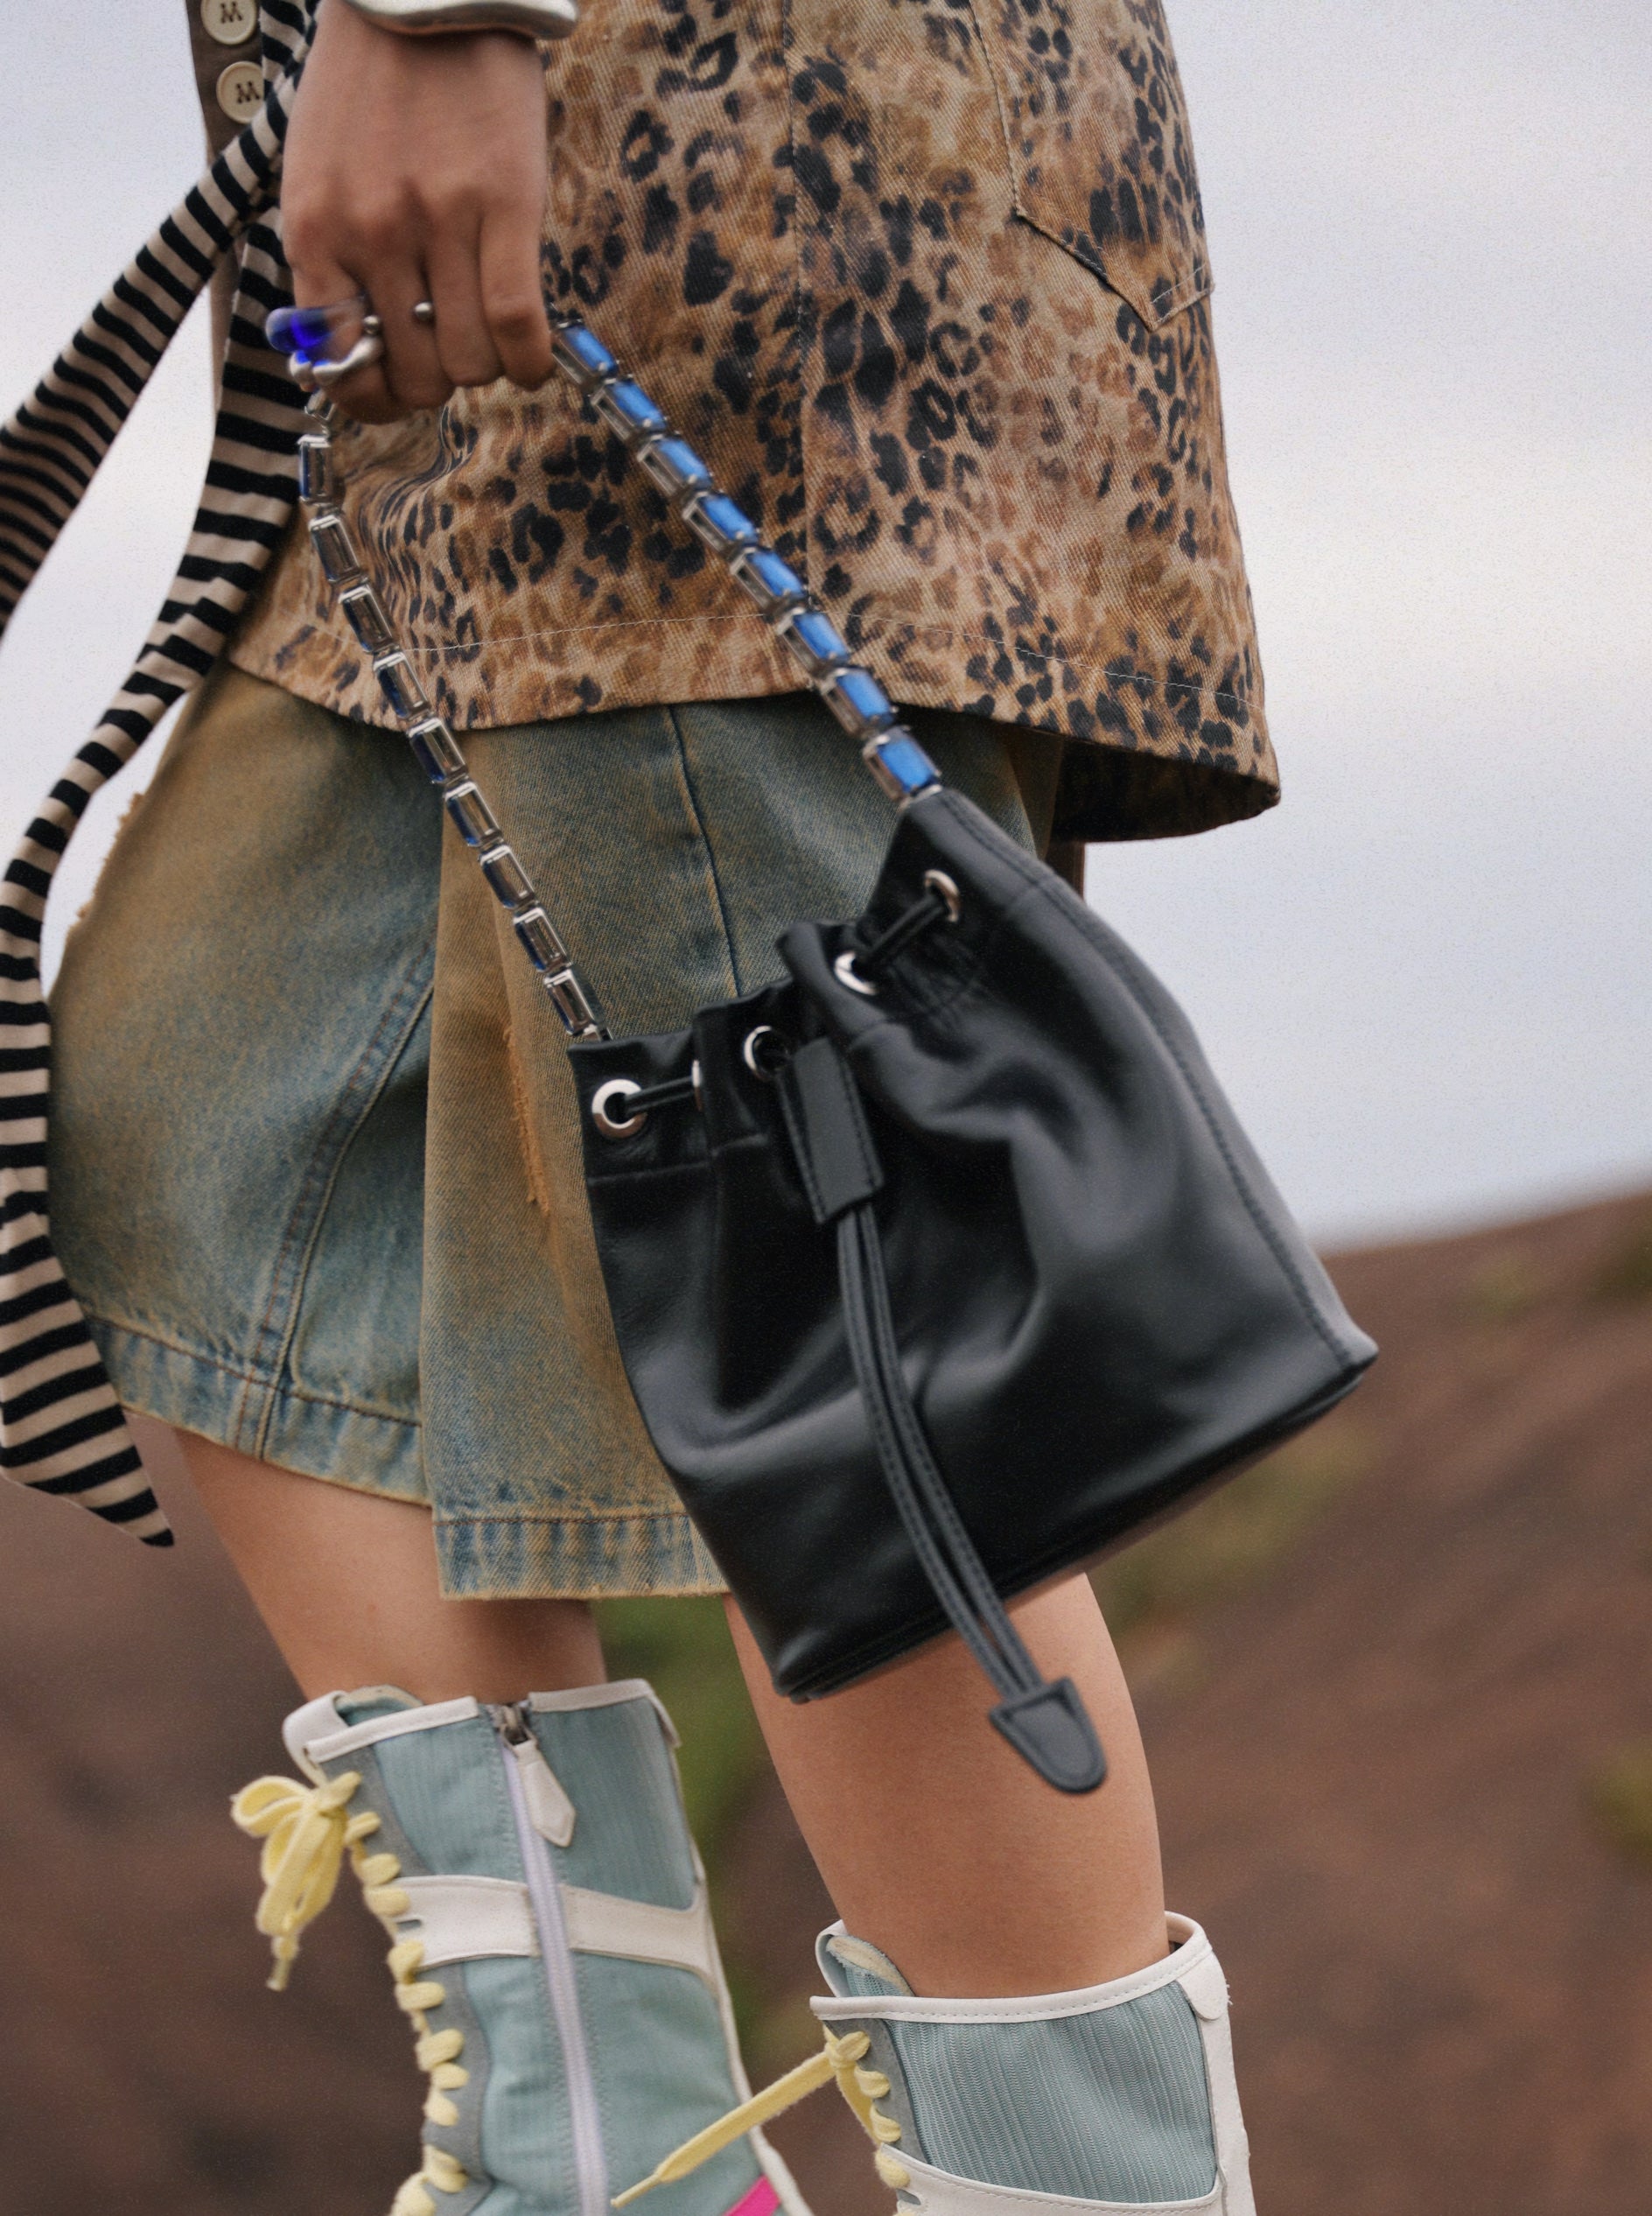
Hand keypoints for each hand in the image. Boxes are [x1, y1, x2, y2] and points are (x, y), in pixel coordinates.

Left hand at [281, 0, 553, 422]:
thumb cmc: (370, 84)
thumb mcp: (317, 171)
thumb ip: (329, 255)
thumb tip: (358, 349)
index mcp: (314, 228)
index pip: (340, 362)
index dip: (372, 398)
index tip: (394, 391)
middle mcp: (370, 234)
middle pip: (416, 373)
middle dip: (436, 380)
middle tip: (449, 350)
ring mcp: (438, 223)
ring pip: (469, 360)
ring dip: (484, 367)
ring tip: (487, 335)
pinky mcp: (504, 206)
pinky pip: (517, 325)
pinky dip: (529, 362)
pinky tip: (531, 359)